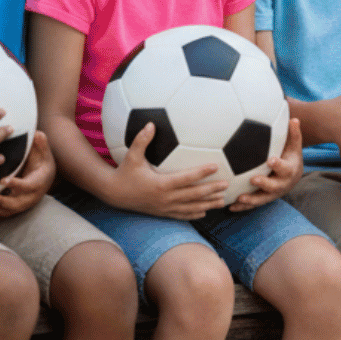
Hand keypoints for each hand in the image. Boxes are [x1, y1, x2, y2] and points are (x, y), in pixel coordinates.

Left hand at [0, 130, 52, 217]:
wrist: (46, 177)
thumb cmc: (42, 163)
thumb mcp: (44, 152)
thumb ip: (41, 143)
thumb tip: (37, 134)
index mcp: (39, 182)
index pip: (28, 185)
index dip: (17, 184)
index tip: (3, 181)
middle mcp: (32, 196)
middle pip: (17, 203)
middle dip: (0, 200)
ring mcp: (24, 203)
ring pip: (9, 210)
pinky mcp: (17, 207)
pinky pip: (4, 212)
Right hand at [104, 122, 228, 219]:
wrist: (113, 194)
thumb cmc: (124, 172)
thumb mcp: (131, 156)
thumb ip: (141, 140)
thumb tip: (150, 124)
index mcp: (160, 184)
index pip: (185, 178)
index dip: (201, 173)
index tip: (215, 166)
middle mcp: (164, 198)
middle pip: (193, 195)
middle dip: (211, 190)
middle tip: (227, 185)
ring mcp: (164, 207)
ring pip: (190, 207)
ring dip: (207, 204)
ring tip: (223, 200)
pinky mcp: (162, 212)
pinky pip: (181, 215)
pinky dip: (194, 213)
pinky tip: (205, 211)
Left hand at [232, 119, 303, 210]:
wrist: (293, 175)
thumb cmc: (290, 157)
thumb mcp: (294, 146)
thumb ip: (294, 134)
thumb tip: (294, 119)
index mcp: (289, 171)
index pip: (285, 168)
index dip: (278, 165)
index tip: (271, 160)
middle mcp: (282, 184)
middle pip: (274, 186)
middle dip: (264, 184)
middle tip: (253, 179)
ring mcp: (272, 194)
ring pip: (262, 199)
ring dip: (251, 200)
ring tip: (239, 198)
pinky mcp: (263, 199)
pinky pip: (253, 204)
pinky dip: (243, 207)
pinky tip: (230, 207)